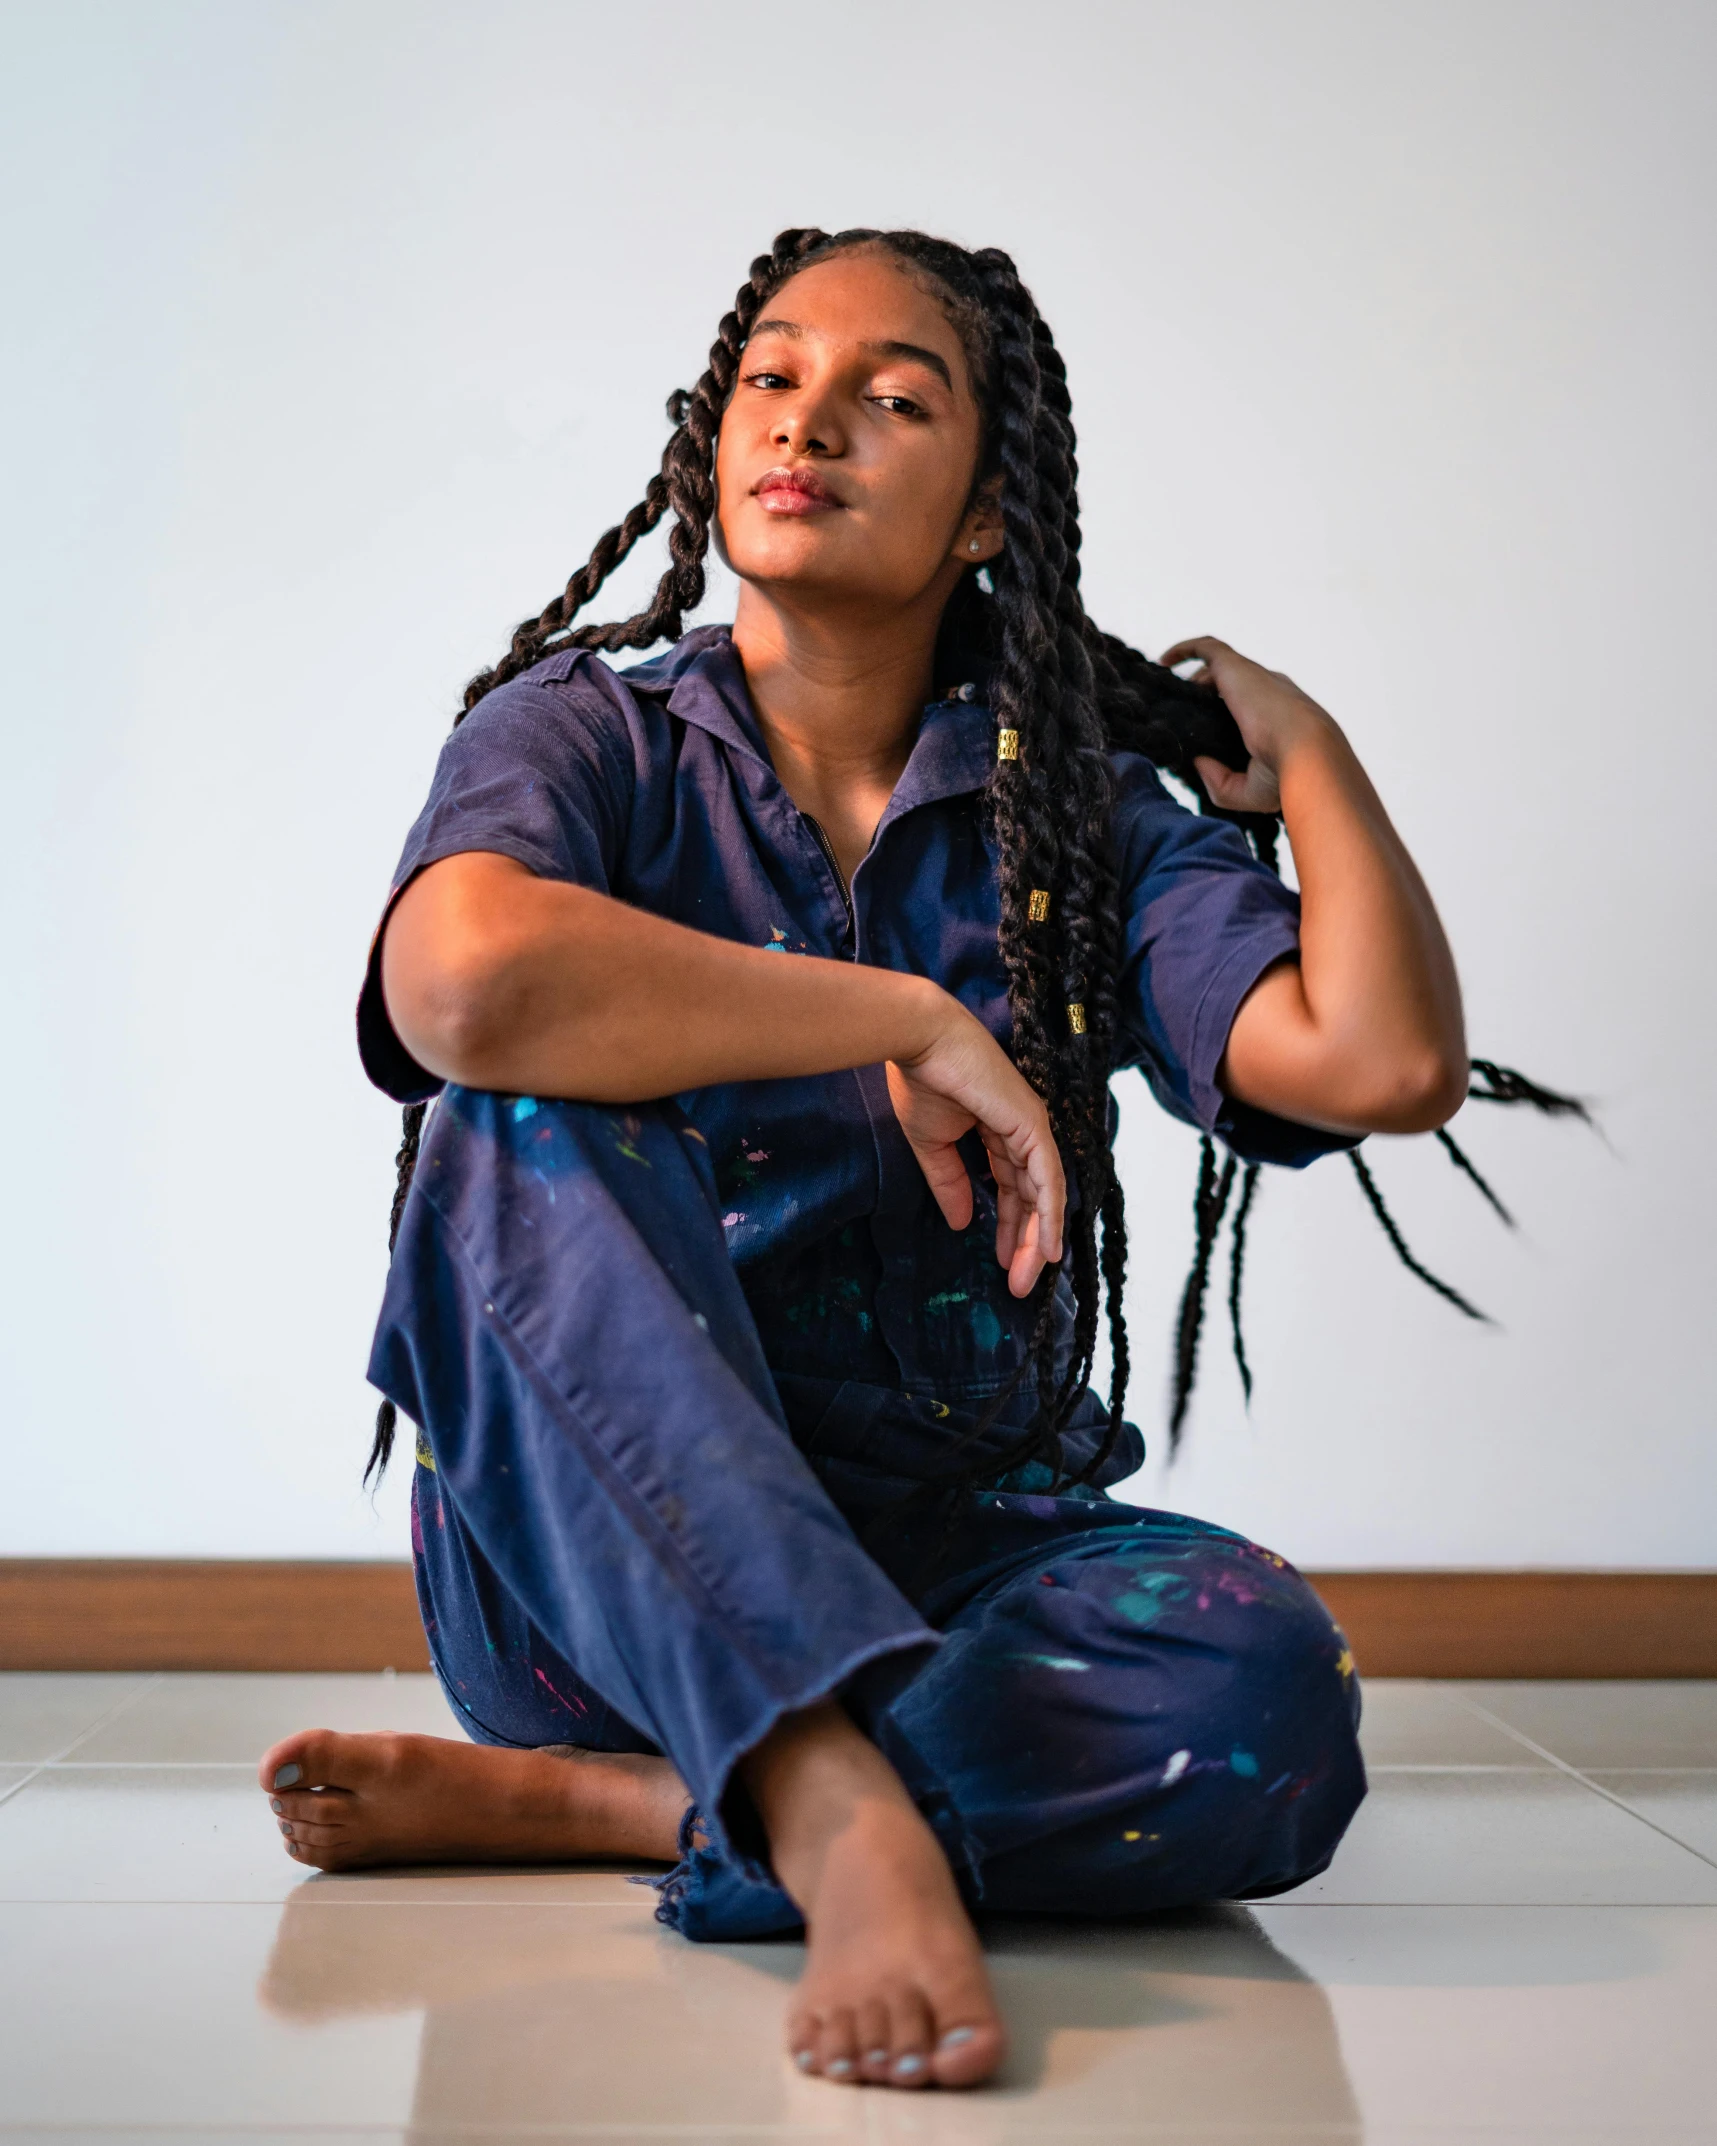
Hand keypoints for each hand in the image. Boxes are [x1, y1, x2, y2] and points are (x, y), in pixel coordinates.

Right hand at [886, 1004, 1064, 1297]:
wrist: (921, 1040)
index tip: (1003, 1261)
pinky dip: (1050, 1216)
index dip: (1009, 1225)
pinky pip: (1048, 1181)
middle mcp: (1022, 1131)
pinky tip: (1047, 1249)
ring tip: (1029, 1277)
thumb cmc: (923, 1080)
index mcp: (999, 1130)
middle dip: (1025, 1241)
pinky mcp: (1033, 1126)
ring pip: (1044, 1195)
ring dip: (1038, 1239)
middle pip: (1032, 1197)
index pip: (1012, 1187)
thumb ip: (949, 1183)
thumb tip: (959, 1222)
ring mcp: (1032, 1127)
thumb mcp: (932, 1144)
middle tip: (1018, 1283)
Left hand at [1161, 636, 1337, 815]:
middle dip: (1206, 699)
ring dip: (1194, 681)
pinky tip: (1163, 662)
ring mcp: (1253, 677)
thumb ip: (1221, 782)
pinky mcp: (1234, 668)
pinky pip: (1206, 649)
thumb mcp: (1249, 790)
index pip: (1250, 709)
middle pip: (1232, 688)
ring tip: (1167, 697)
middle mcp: (1269, 692)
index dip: (1225, 718)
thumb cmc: (1286, 774)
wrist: (1305, 753)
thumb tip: (1197, 762)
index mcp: (1280, 718)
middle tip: (1179, 720)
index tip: (1203, 736)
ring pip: (1218, 669)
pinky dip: (1185, 650)